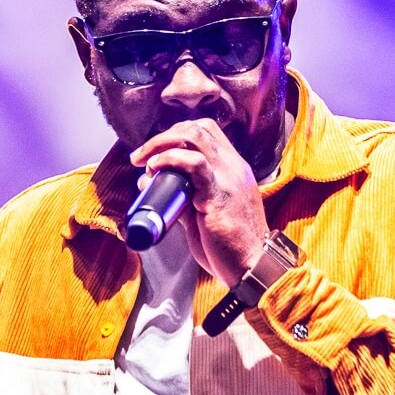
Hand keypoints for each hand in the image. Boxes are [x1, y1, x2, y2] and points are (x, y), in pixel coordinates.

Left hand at [128, 118, 269, 283]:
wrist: (252, 267)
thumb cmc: (230, 246)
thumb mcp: (203, 215)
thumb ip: (183, 199)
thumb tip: (152, 185)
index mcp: (234, 169)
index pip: (207, 133)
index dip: (176, 134)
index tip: (155, 151)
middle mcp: (234, 167)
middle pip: (199, 128)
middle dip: (164, 136)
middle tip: (142, 155)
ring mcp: (229, 177)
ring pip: (195, 136)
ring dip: (161, 143)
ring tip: (143, 160)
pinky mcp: (219, 193)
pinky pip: (194, 162)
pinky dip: (170, 159)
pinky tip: (155, 168)